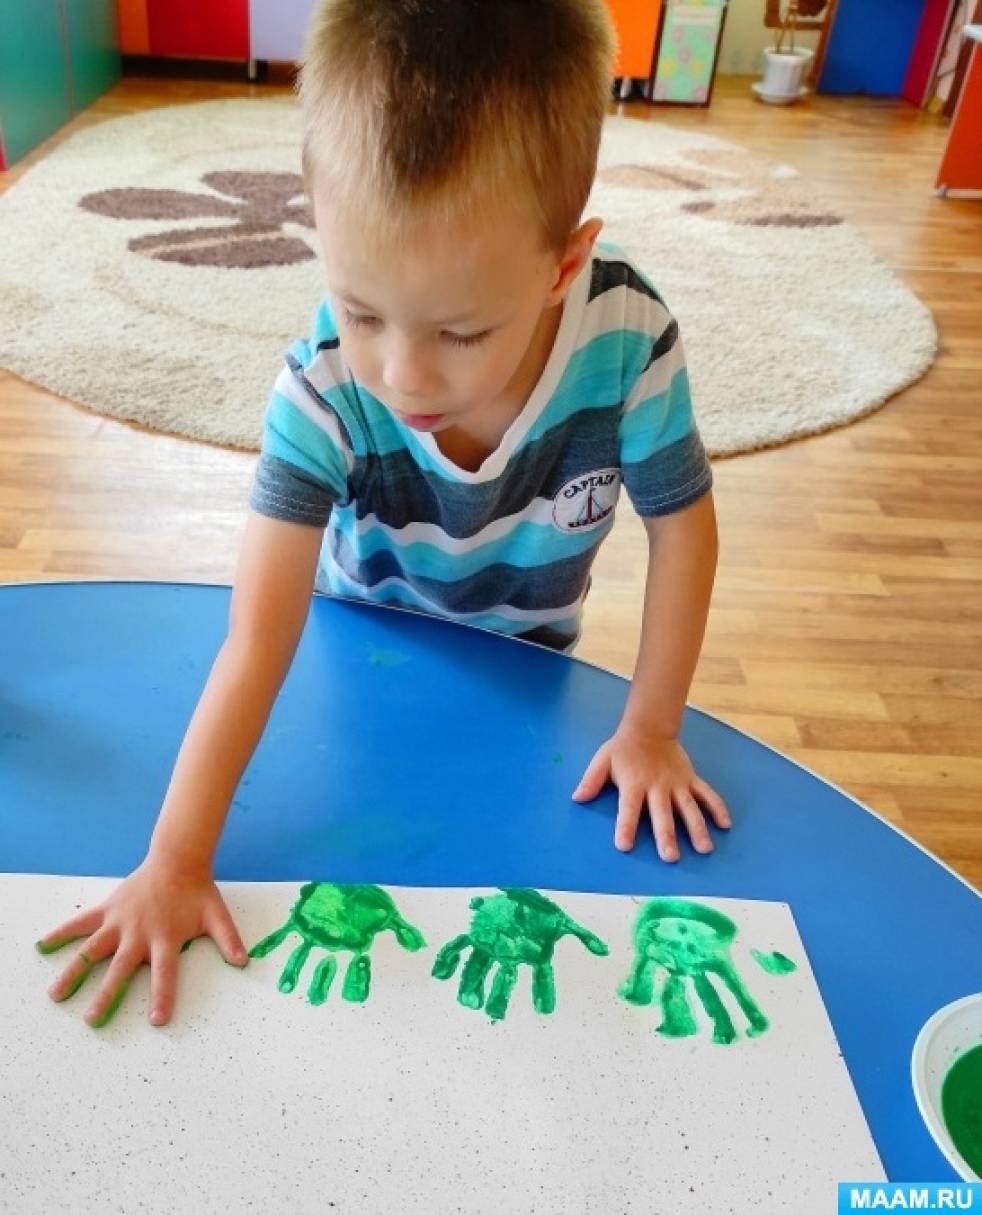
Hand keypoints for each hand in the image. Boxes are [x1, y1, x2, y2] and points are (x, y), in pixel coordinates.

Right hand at [36, 857, 247, 1026]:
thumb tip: (244, 961)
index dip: (162, 996)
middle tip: (93, 1020)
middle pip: (121, 969)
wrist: (177, 859)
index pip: (165, 973)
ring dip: (74, 972)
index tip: (157, 1020)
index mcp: (166, 938)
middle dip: (107, 995)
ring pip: (92, 949)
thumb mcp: (216, 915)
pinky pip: (80, 922)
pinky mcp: (107, 909)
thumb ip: (229, 939)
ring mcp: (120, 921)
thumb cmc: (197, 891)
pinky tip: (42, 945)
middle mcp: (139, 932)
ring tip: (57, 995)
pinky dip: (62, 933)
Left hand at [572, 727, 730, 859]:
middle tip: (671, 857)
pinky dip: (717, 808)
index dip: (626, 826)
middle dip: (667, 835)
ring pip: (689, 808)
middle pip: (662, 813)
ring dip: (697, 828)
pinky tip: (725, 825)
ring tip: (704, 849)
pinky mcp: (691, 779)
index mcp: (634, 784)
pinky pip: (707, 794)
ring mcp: (677, 784)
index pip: (628, 808)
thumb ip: (591, 780)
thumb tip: (577, 798)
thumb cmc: (623, 749)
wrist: (649, 727)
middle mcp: (657, 786)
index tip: (624, 845)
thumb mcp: (602, 760)